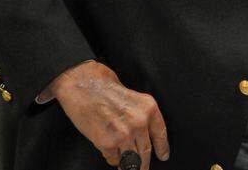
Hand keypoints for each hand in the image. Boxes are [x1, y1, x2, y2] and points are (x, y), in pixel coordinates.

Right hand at [50, 60, 169, 169]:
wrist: (83, 86)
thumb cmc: (105, 89)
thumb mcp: (134, 98)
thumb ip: (141, 115)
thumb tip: (144, 134)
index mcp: (149, 109)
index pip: (160, 134)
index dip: (163, 148)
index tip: (163, 156)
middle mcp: (140, 122)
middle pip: (146, 150)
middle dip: (144, 163)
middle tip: (143, 168)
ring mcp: (124, 134)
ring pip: (131, 159)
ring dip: (128, 164)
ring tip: (125, 166)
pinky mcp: (107, 143)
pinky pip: (113, 158)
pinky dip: (112, 158)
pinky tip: (109, 153)